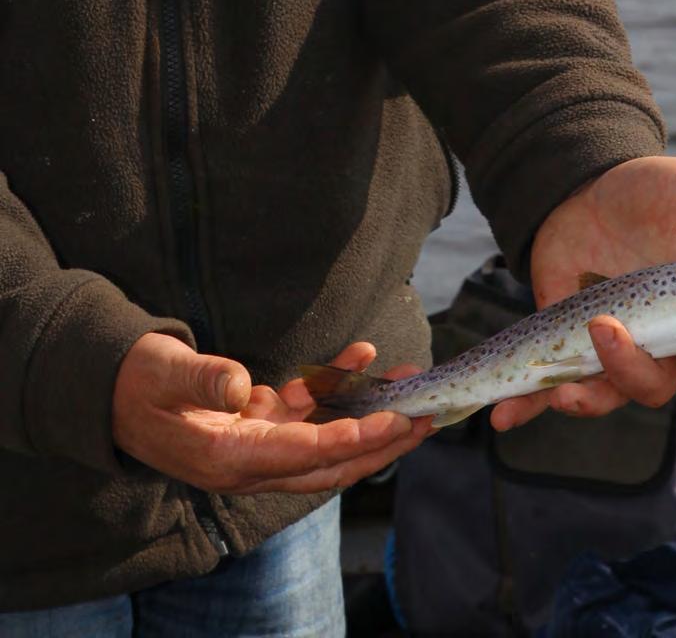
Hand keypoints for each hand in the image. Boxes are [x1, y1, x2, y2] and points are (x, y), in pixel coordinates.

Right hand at [112, 333, 431, 492]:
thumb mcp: (161, 374)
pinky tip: (361, 354)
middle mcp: (251, 461)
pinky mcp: (259, 423)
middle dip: (381, 444)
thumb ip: (202, 380)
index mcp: (229, 459)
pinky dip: (335, 387)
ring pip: (327, 439)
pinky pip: (307, 410)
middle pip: (330, 463)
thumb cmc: (133, 382)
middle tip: (427, 421)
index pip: (306, 455)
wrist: (107, 388)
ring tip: (409, 387)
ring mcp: (257, 444)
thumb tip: (241, 389)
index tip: (394, 422)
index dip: (353, 439)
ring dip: (368, 415)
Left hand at [491, 156, 675, 429]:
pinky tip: (502, 418)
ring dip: (585, 400)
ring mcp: (609, 345)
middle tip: (608, 333)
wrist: (587, 187)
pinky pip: (547, 383)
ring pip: (606, 393)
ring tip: (561, 392)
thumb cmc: (654, 192)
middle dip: (635, 373)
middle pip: (657, 384)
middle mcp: (657, 339)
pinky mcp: (564, 342)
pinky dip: (526, 404)